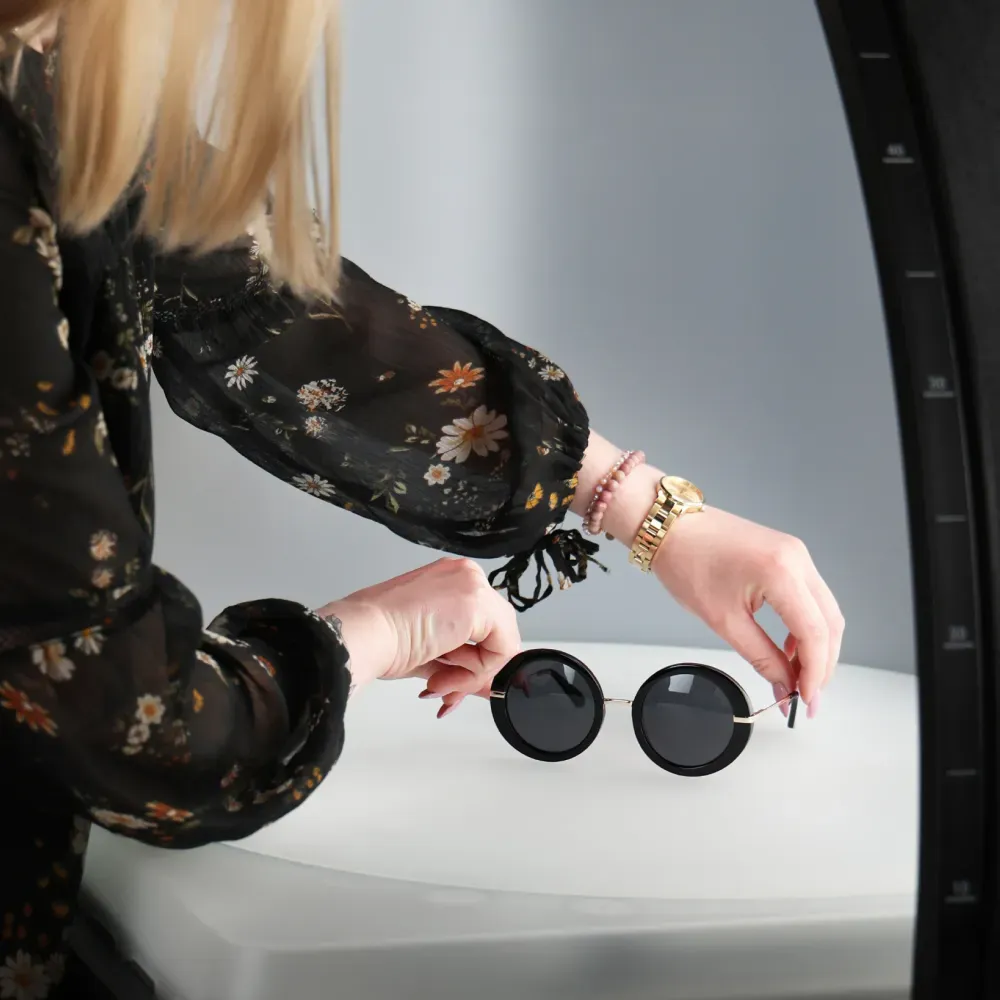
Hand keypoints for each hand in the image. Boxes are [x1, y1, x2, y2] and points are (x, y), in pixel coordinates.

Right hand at [316, 557, 521, 716]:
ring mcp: (473, 585)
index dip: (471, 663)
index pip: (484, 626)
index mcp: (451, 580)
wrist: (363, 635)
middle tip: (442, 689)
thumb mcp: (431, 653)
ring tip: (435, 683)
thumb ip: (460, 665)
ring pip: (500, 643)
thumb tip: (483, 685)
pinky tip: (442, 676)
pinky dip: (474, 673)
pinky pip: (501, 650)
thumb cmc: (377, 638)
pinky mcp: (479, 603)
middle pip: (496, 634)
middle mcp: (466, 575)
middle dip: (472, 672)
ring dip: (468, 675)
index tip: (448, 683)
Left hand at [651, 506, 842, 716]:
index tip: (806, 701)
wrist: (671, 527)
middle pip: (829, 623)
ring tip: (797, 676)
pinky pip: (811, 597)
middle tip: (807, 697)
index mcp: (781, 573)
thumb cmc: (687, 562)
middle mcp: (797, 559)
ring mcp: (796, 554)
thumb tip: (783, 685)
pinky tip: (789, 646)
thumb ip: (761, 657)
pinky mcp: (789, 555)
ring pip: (825, 611)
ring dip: (817, 646)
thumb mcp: (723, 620)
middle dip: (822, 664)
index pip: (815, 633)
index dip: (815, 672)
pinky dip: (806, 625)